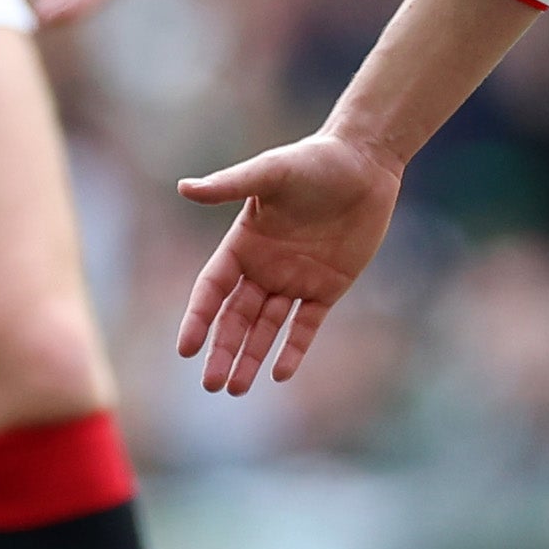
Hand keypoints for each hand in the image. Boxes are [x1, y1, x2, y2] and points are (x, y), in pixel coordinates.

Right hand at [172, 129, 400, 394]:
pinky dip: (293, 348)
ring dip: (251, 357)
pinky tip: (280, 373)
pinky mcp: (328, 287)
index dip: (198, 318)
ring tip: (236, 388)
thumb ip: (229, 185)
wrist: (364, 163)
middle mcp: (265, 267)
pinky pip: (306, 325)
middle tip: (210, 385)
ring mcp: (295, 280)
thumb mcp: (270, 172)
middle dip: (222, 350)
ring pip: (266, 327)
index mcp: (243, 244)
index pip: (212, 289)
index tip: (185, 349)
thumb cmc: (313, 160)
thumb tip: (184, 188)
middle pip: (236, 318)